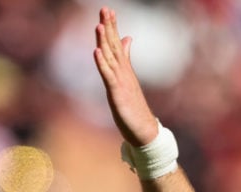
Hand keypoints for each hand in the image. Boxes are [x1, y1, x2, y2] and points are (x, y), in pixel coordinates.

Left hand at [93, 7, 158, 146]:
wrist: (144, 130)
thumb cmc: (134, 107)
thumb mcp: (127, 80)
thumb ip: (125, 58)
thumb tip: (127, 39)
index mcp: (124, 69)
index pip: (117, 44)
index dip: (112, 27)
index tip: (108, 10)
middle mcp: (123, 72)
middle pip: (114, 46)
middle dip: (109, 27)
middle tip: (105, 9)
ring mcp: (121, 82)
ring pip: (111, 58)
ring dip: (104, 41)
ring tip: (99, 24)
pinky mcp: (117, 93)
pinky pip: (108, 76)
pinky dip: (102, 63)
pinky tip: (96, 52)